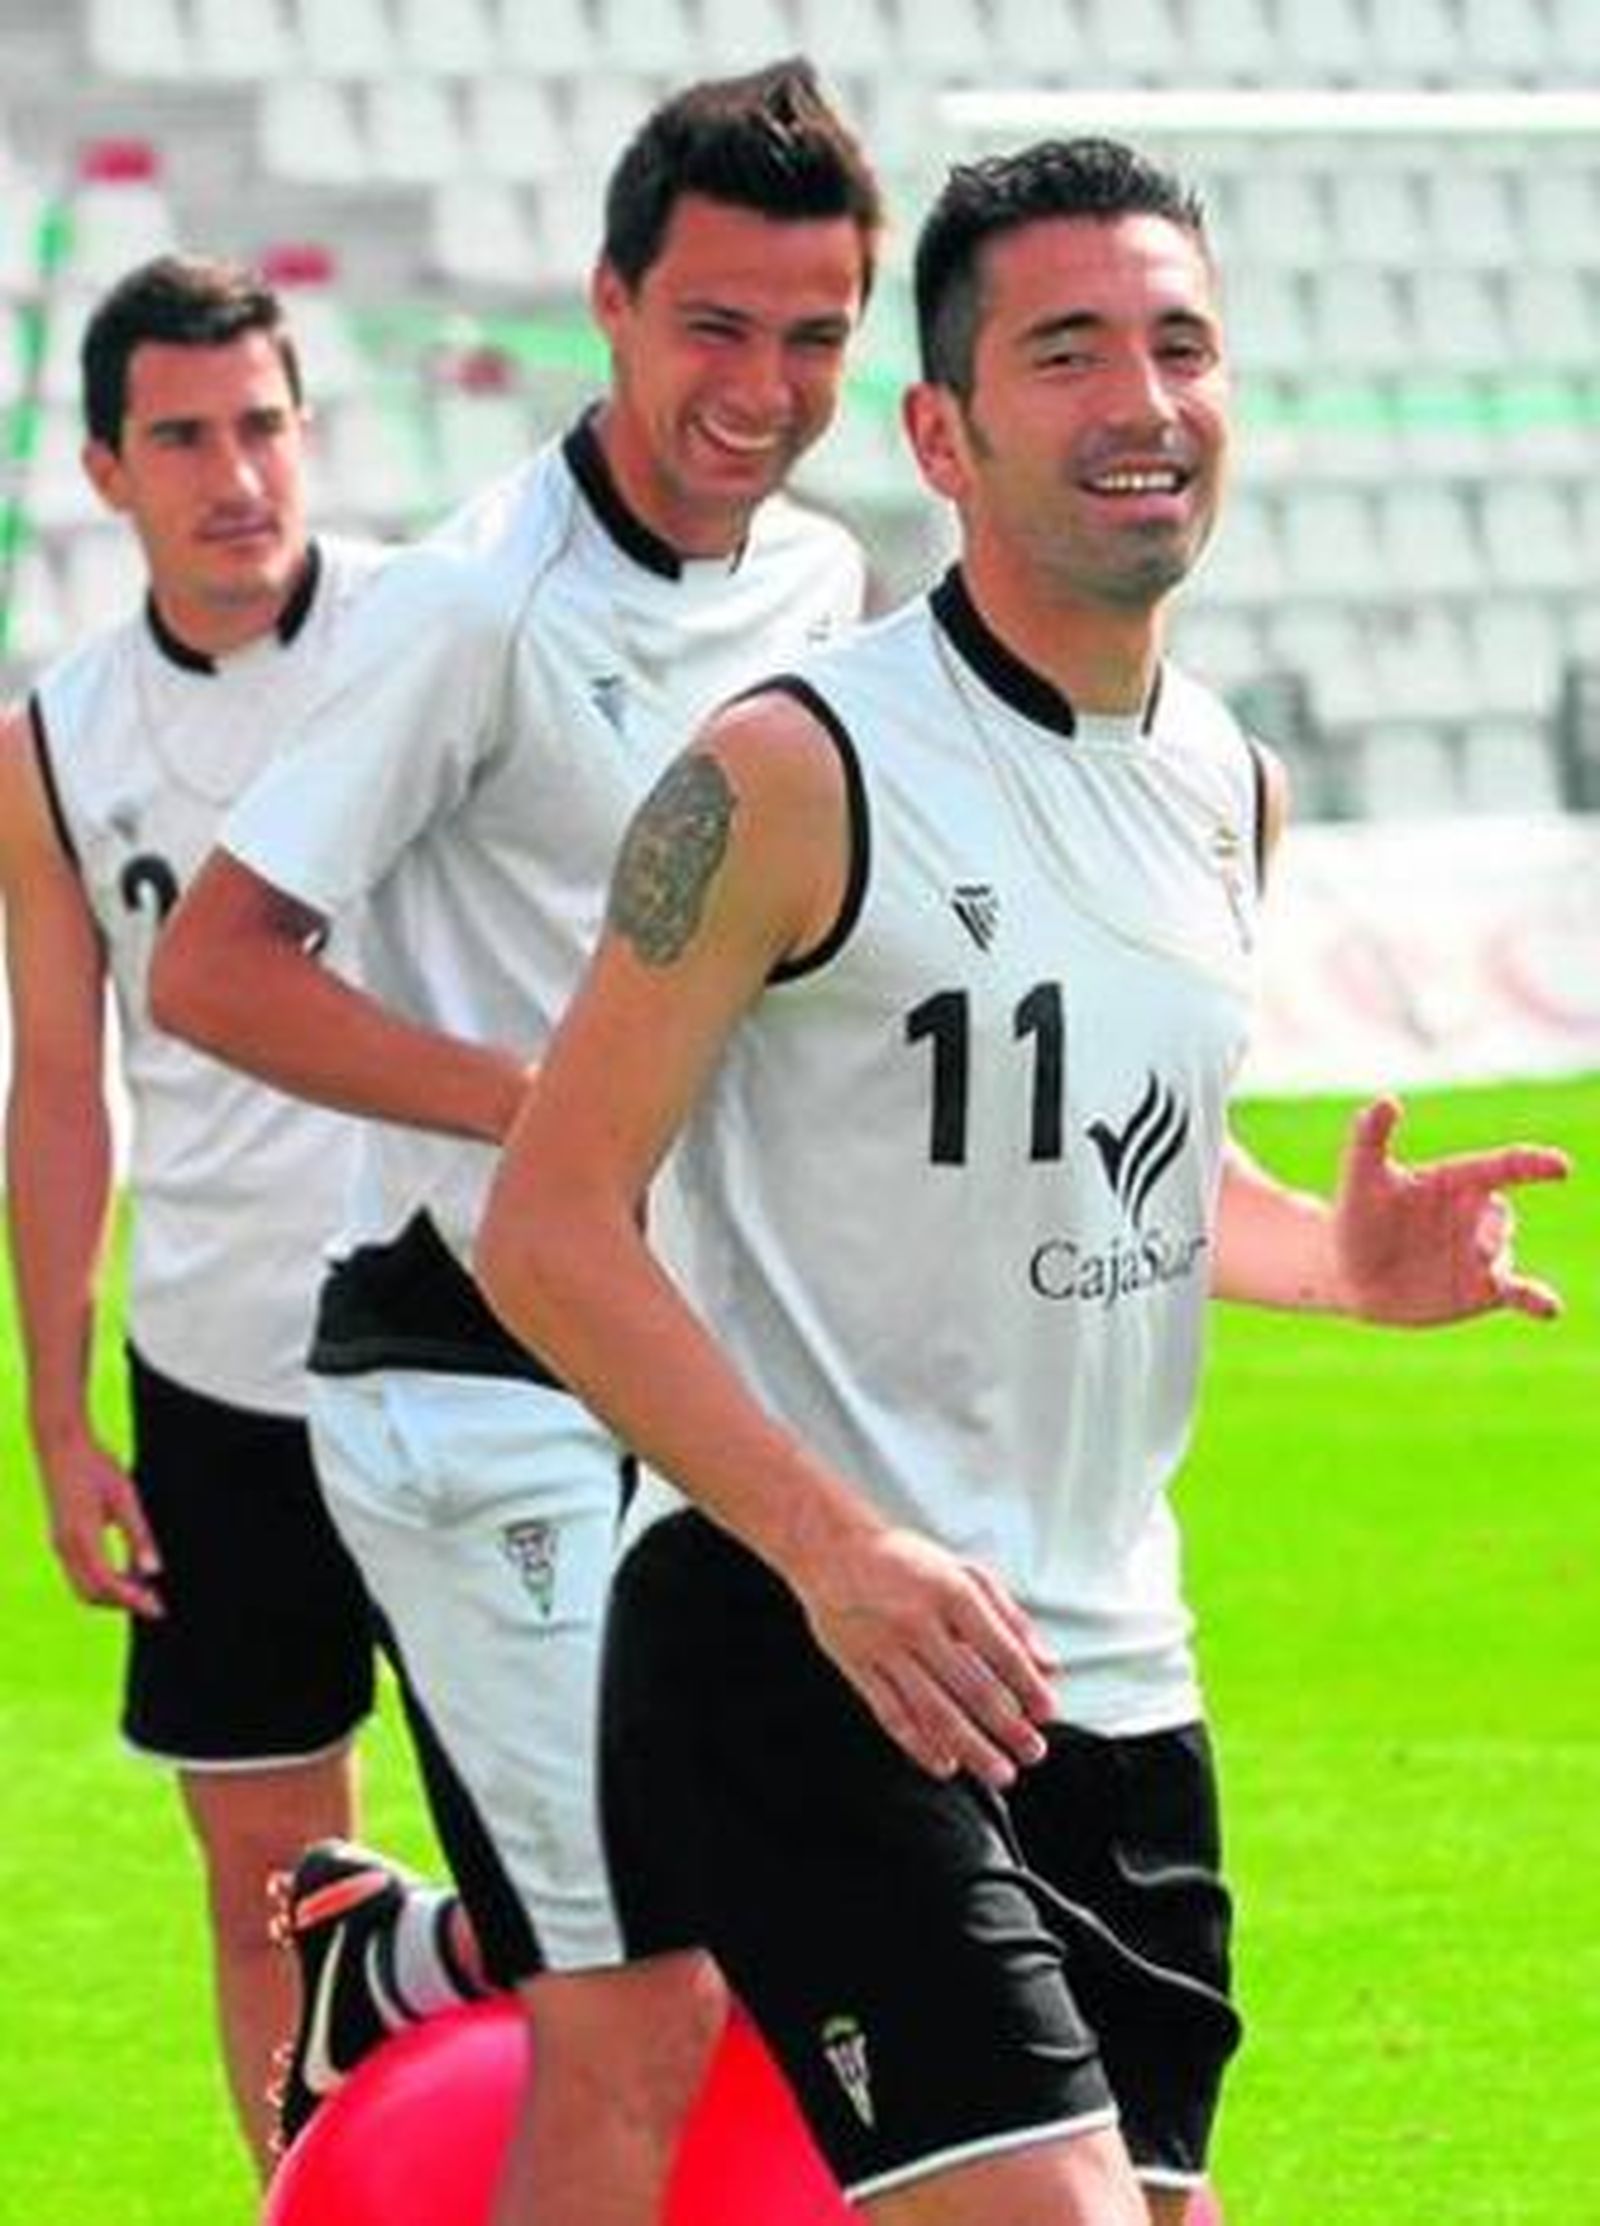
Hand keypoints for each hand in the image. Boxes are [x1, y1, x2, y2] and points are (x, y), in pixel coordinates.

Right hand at [39, 1433, 164, 1617]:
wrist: (61, 1445)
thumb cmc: (97, 1466)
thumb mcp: (125, 1497)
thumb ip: (138, 1535)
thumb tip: (153, 1571)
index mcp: (82, 1537)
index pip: (107, 1584)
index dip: (133, 1600)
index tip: (157, 1609)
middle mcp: (66, 1547)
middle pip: (92, 1593)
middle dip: (122, 1603)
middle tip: (154, 1603)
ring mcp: (60, 1544)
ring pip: (83, 1587)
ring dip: (111, 1595)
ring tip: (144, 1589)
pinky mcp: (61, 1539)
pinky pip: (79, 1573)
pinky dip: (102, 1581)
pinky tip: (127, 1571)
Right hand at [795, 1523, 1058, 1789]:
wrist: (832, 1549)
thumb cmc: (907, 1561)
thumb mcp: (965, 1573)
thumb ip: (1010, 1618)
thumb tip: (1047, 1664)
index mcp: (951, 1593)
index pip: (1001, 1650)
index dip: (1029, 1686)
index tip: (1048, 1713)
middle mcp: (918, 1621)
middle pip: (972, 1687)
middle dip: (1008, 1727)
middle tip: (1032, 1752)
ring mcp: (885, 1647)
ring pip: (934, 1710)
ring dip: (972, 1747)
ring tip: (1000, 1771)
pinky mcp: (858, 1666)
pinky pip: (892, 1714)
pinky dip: (920, 1745)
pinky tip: (945, 1763)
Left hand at [1334, 1098, 1569, 1326]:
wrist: (1348, 1273)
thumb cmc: (1355, 1217)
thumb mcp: (1361, 1178)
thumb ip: (1370, 1139)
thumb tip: (1385, 1099)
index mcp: (1458, 1180)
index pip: (1505, 1166)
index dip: (1534, 1164)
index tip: (1561, 1166)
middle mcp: (1476, 1214)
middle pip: (1502, 1217)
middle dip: (1491, 1230)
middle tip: (1472, 1245)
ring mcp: (1482, 1253)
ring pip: (1505, 1253)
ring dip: (1493, 1262)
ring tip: (1470, 1269)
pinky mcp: (1483, 1290)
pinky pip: (1520, 1294)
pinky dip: (1537, 1299)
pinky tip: (1551, 1309)